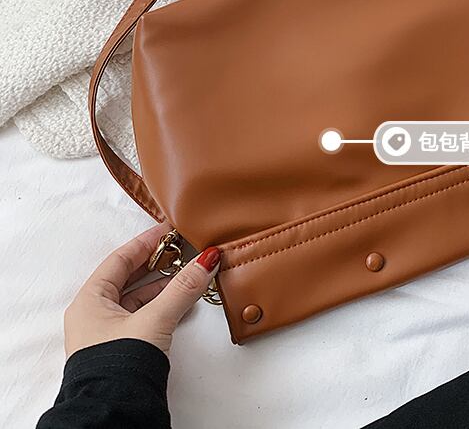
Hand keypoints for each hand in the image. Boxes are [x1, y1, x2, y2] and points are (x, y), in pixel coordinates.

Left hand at [64, 222, 219, 355]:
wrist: (113, 414)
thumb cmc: (119, 366)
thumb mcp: (155, 318)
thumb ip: (183, 287)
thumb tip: (207, 259)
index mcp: (90, 300)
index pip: (119, 259)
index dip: (146, 242)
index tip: (169, 230)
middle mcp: (94, 314)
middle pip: (129, 277)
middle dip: (158, 263)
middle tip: (182, 249)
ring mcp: (107, 332)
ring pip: (138, 298)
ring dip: (164, 285)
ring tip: (189, 274)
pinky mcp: (121, 348)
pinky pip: (144, 315)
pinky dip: (164, 304)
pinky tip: (183, 301)